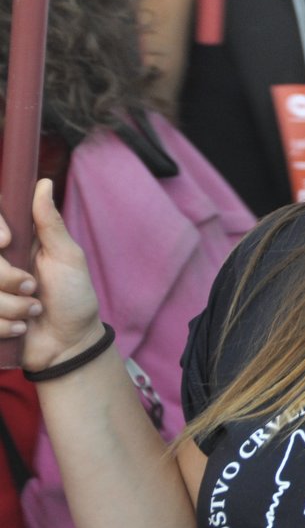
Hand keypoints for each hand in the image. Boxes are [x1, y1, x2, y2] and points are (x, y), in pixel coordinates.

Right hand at [0, 179, 103, 370]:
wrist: (69, 344)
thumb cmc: (74, 298)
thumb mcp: (67, 258)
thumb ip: (50, 223)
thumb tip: (43, 183)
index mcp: (16, 243)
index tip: (7, 242)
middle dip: (6, 278)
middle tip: (33, 287)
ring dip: (10, 305)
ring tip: (34, 311)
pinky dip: (4, 325)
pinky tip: (22, 329)